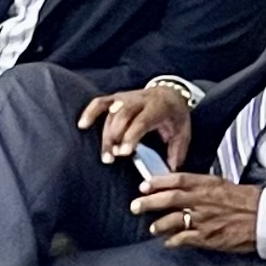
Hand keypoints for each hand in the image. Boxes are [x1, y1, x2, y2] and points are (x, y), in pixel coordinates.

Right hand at [78, 84, 194, 166]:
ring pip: (111, 113)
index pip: (142, 121)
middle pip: (122, 117)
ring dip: (105, 135)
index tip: (124, 153)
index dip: (131, 136)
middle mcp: (140, 100)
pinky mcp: (117, 98)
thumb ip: (176, 152)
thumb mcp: (182, 133)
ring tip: (106, 156)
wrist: (171, 93)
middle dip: (115, 137)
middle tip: (113, 157)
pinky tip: (83, 125)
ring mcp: (127, 98)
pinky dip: (90, 112)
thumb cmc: (176, 116)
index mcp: (158, 108)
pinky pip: (100, 102)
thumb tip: (170, 172)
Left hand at [130, 171, 259, 251]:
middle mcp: (203, 200)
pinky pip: (184, 239)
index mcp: (208, 184)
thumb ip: (204, 186)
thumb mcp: (225, 186)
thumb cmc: (250, 201)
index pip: (178, 179)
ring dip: (159, 225)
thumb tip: (186, 188)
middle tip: (135, 206)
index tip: (144, 185)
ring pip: (173, 221)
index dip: (158, 182)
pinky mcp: (208, 237)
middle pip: (169, 199)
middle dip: (149, 202)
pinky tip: (168, 243)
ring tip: (152, 228)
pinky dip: (173, 241)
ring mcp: (204, 219)